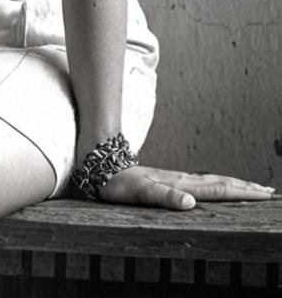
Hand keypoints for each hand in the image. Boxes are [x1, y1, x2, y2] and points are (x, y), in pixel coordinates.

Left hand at [98, 165, 275, 209]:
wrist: (102, 165)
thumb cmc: (119, 183)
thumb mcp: (140, 192)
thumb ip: (164, 196)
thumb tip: (190, 203)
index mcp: (180, 184)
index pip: (217, 189)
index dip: (241, 192)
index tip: (264, 193)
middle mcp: (181, 180)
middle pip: (220, 183)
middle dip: (245, 188)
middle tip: (269, 191)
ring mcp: (176, 179)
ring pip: (212, 181)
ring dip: (234, 185)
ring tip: (252, 188)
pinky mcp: (169, 180)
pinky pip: (200, 182)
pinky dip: (216, 185)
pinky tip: (217, 187)